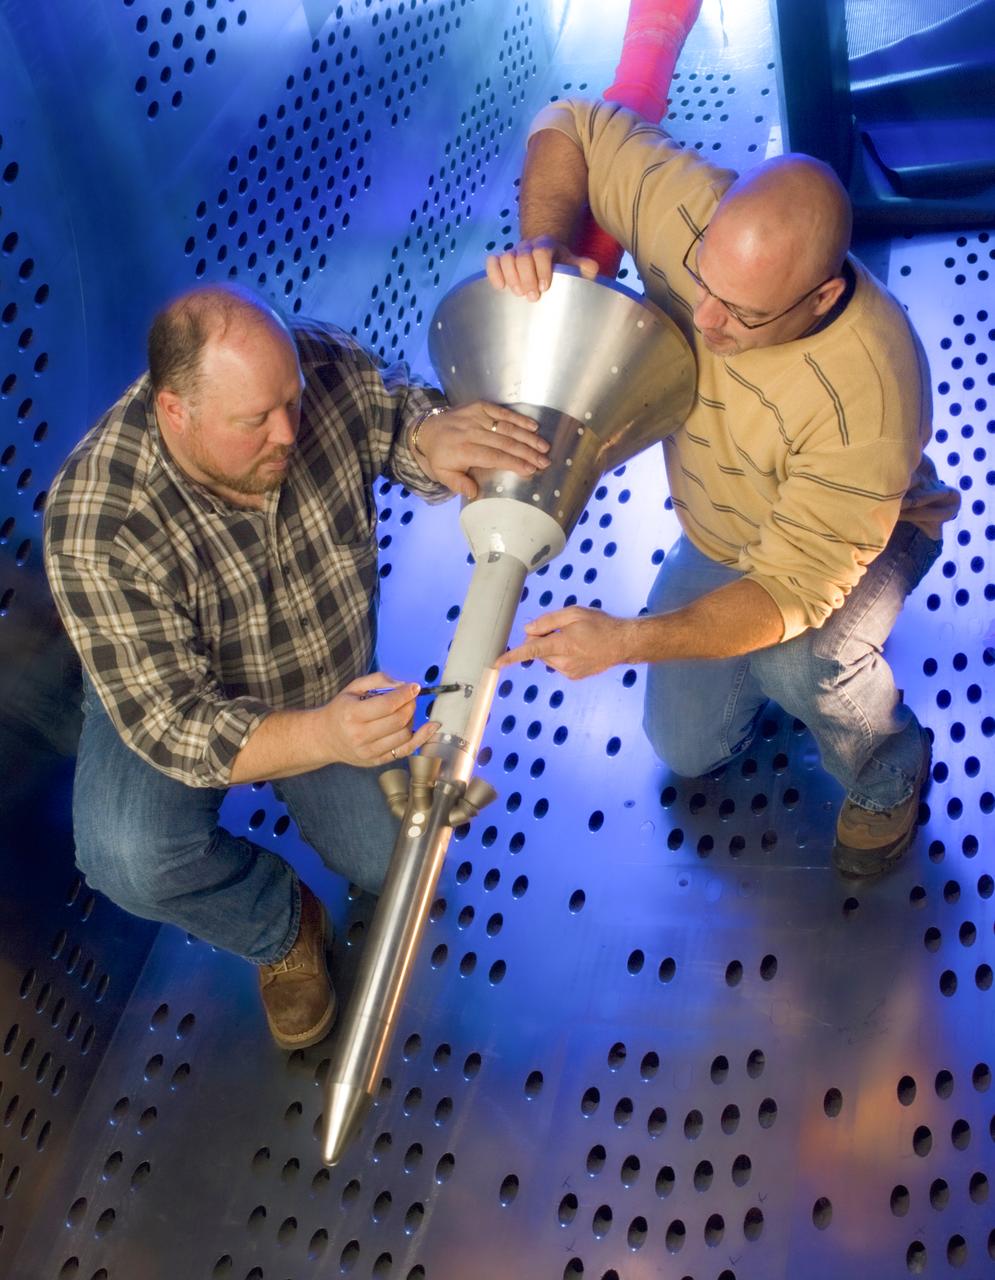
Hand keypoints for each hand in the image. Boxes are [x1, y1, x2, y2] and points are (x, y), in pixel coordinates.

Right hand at [317, 672, 437, 766]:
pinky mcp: (376, 761)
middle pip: (398, 720)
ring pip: (404, 735)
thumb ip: (378, 680)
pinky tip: (431, 727)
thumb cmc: (341, 710)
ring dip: (412, 719)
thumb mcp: (353, 688)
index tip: (414, 687)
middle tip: (410, 698)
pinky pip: (405, 751)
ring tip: (405, 711)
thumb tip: (403, 684)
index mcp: (352, 714)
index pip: (387, 705)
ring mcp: (368, 751)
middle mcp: (359, 735)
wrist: (324, 737)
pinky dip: (421, 738)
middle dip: (410, 705)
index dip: (405, 694)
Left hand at [416, 400, 549, 499]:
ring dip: (527, 437)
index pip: (493, 456)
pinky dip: (518, 418)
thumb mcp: (443, 475)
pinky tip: (533, 425)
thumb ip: (459, 484)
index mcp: (463, 450)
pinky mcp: (479, 407)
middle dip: (527, 452)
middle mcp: (471, 432)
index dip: (513, 462)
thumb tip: (474, 493)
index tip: (530, 469)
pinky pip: (501, 412)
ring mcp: (476, 417)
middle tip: (545, 461)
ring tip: (544, 446)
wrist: (426, 430)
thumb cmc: (440, 457)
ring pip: (506, 427)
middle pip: (504, 442)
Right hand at [485, 235, 597, 300]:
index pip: (542, 251)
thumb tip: (592, 269)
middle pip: (522, 256)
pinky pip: (492, 261)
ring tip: (517, 294)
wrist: (541, 258)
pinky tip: (500, 287)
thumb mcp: (571, 263)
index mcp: (546, 246)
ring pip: (506, 258)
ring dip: (510, 277)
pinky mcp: (500, 261)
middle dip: (526, 277)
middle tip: (533, 297)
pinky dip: (493, 272)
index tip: (545, 287)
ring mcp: (513, 253)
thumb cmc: (557, 265)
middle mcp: (527, 247)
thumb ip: (582, 266)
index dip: (542, 268)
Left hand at [496, 606, 634, 679]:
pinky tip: (577, 648)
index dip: (511, 656)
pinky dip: (560, 656)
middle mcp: (564, 662)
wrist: (623, 643)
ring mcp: (569, 671)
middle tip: (559, 629)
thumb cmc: (600, 624)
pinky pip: (557, 664)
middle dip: (540, 640)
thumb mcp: (574, 613)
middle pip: (538, 652)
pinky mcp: (574, 676)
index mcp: (562, 644)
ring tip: (573, 638)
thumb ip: (548, 621)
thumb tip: (527, 630)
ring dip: (551, 648)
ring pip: (546, 659)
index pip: (530, 651)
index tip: (496, 663)